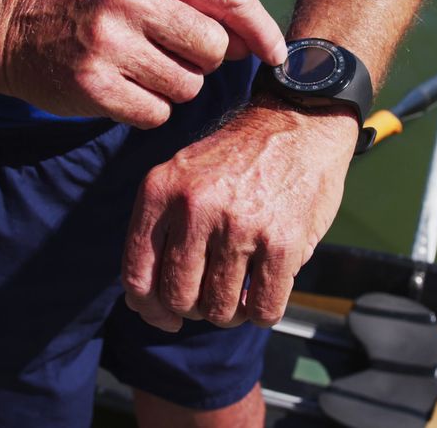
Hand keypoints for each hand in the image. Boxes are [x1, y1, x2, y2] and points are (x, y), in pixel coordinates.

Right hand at [0, 0, 286, 125]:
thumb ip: (195, 0)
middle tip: (171, 54)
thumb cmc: (89, 3)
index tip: (275, 54)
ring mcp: (108, 42)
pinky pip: (157, 113)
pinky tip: (123, 90)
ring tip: (140, 69)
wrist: (10, 28)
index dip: (261, 28)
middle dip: (204, 60)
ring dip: (175, 87)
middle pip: (213, 47)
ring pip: (188, 86)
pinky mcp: (93, 86)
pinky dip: (149, 109)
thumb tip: (252, 43)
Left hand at [121, 101, 358, 330]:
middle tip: (211, 300)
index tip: (166, 315)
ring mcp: (239, 225)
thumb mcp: (184, 174)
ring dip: (231, 314)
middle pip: (178, 297)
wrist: (299, 122)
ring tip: (241, 296)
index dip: (149, 309)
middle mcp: (195, 207)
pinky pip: (264, 307)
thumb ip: (162, 227)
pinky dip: (263, 313)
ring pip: (220, 309)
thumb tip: (149, 302)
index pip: (137, 275)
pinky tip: (265, 295)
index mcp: (161, 190)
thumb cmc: (240, 158)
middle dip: (194, 311)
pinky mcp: (281, 242)